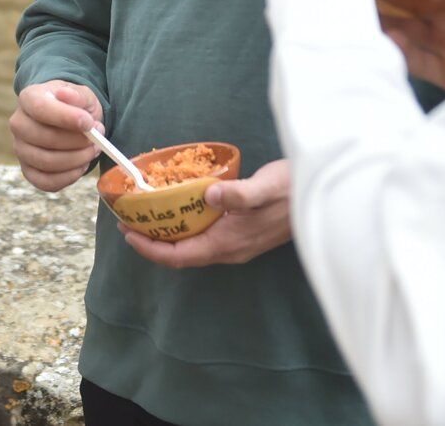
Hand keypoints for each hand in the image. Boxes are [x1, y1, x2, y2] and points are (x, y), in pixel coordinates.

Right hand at [9, 80, 103, 191]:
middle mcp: (19, 124)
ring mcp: (21, 149)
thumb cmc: (75, 106)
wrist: (70, 121)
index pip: (40, 108)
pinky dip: (69, 177)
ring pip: (46, 162)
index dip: (65, 117)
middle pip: (44, 138)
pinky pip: (46, 182)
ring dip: (76, 159)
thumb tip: (66, 95)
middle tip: (97, 139)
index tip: (88, 123)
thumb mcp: (82, 95)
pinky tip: (81, 165)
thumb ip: (77, 95)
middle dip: (76, 141)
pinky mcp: (28, 170)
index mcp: (29, 98)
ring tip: (92, 150)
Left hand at [122, 159, 291, 267]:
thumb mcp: (264, 188)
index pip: (179, 256)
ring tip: (148, 216)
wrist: (317, 196)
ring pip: (193, 247)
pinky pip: (205, 237)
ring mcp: (237, 244)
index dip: (150, 248)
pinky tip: (182, 207)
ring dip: (168, 235)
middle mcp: (229, 250)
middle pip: (182, 255)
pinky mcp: (243, 234)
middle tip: (129, 221)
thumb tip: (208, 195)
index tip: (127, 233)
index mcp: (226, 244)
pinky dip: (186, 227)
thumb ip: (237, 194)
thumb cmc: (290, 190)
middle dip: (153, 241)